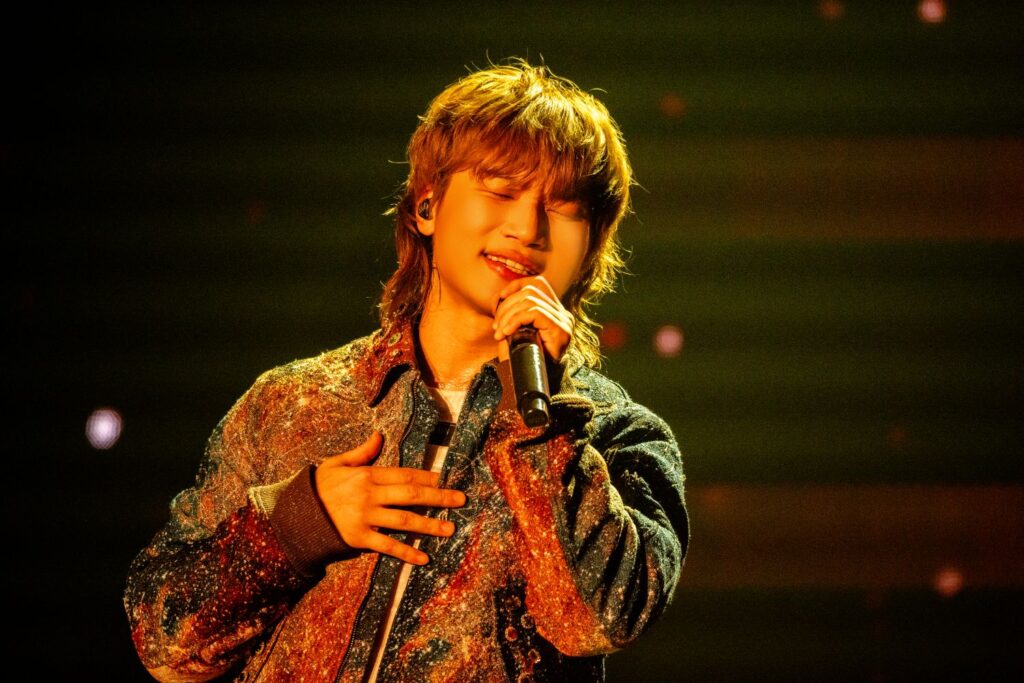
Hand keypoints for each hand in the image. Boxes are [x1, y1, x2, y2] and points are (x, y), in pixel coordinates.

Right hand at [314, 431, 465, 564]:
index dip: (426, 476)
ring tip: (449, 529)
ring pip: (404, 521)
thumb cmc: (318, 487)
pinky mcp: (359, 538)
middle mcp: (369, 495)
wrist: (296, 515)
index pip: (403, 474)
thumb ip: (361, 452)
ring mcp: (365, 517)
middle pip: (410, 495)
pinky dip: (406, 552)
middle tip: (460, 500)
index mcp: (367, 475)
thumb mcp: (337, 463)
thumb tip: (379, 435)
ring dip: (429, 525)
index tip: (444, 478)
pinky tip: (423, 558)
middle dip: (438, 497)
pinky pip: (387, 546)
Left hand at [492, 275, 573, 361]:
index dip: (514, 287)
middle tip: (495, 326)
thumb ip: (513, 313)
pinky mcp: (561, 329)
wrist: (537, 383)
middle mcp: (562, 312)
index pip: (536, 283)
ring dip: (508, 315)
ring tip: (499, 332)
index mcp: (554, 310)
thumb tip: (500, 298)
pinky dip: (515, 320)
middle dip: (506, 306)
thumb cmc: (525, 358)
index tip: (497, 302)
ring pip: (530, 300)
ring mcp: (564, 320)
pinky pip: (534, 313)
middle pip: (530, 291)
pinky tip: (506, 333)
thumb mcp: (516, 331)